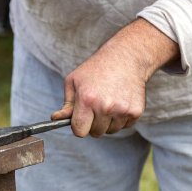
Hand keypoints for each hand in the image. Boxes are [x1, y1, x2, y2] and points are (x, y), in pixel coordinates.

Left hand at [51, 19, 179, 136]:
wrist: (125, 57)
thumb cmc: (95, 70)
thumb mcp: (73, 81)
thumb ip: (66, 104)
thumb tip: (56, 119)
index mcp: (87, 100)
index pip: (79, 131)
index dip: (78, 126)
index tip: (80, 119)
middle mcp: (105, 106)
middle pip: (95, 133)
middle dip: (93, 123)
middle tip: (95, 106)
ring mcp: (122, 110)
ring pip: (110, 131)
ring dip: (107, 122)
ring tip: (108, 102)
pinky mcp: (135, 111)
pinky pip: (124, 126)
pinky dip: (120, 119)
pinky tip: (119, 102)